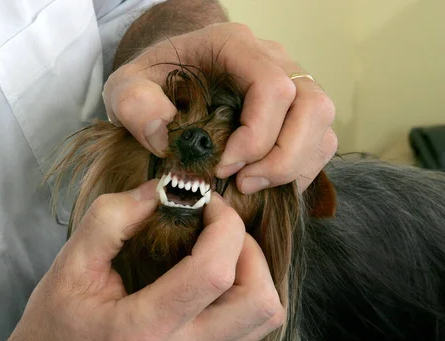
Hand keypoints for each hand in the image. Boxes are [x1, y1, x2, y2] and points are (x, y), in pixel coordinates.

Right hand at [0, 180, 283, 340]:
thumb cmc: (53, 327)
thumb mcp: (70, 264)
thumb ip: (112, 217)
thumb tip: (162, 189)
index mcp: (142, 330)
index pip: (215, 272)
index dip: (223, 225)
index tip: (203, 202)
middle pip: (261, 301)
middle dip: (249, 248)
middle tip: (215, 227)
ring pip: (266, 317)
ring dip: (254, 271)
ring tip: (217, 248)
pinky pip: (250, 325)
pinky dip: (245, 289)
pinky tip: (210, 271)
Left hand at [103, 22, 337, 193]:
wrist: (167, 78)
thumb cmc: (152, 81)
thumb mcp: (126, 88)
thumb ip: (134, 104)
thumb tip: (165, 136)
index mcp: (233, 46)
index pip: (271, 86)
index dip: (256, 135)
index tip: (224, 166)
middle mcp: (272, 59)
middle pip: (311, 105)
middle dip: (282, 156)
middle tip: (243, 185)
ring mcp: (290, 81)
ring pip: (322, 123)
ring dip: (295, 164)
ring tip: (252, 186)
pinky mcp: (295, 108)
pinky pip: (320, 138)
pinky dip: (300, 168)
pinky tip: (265, 184)